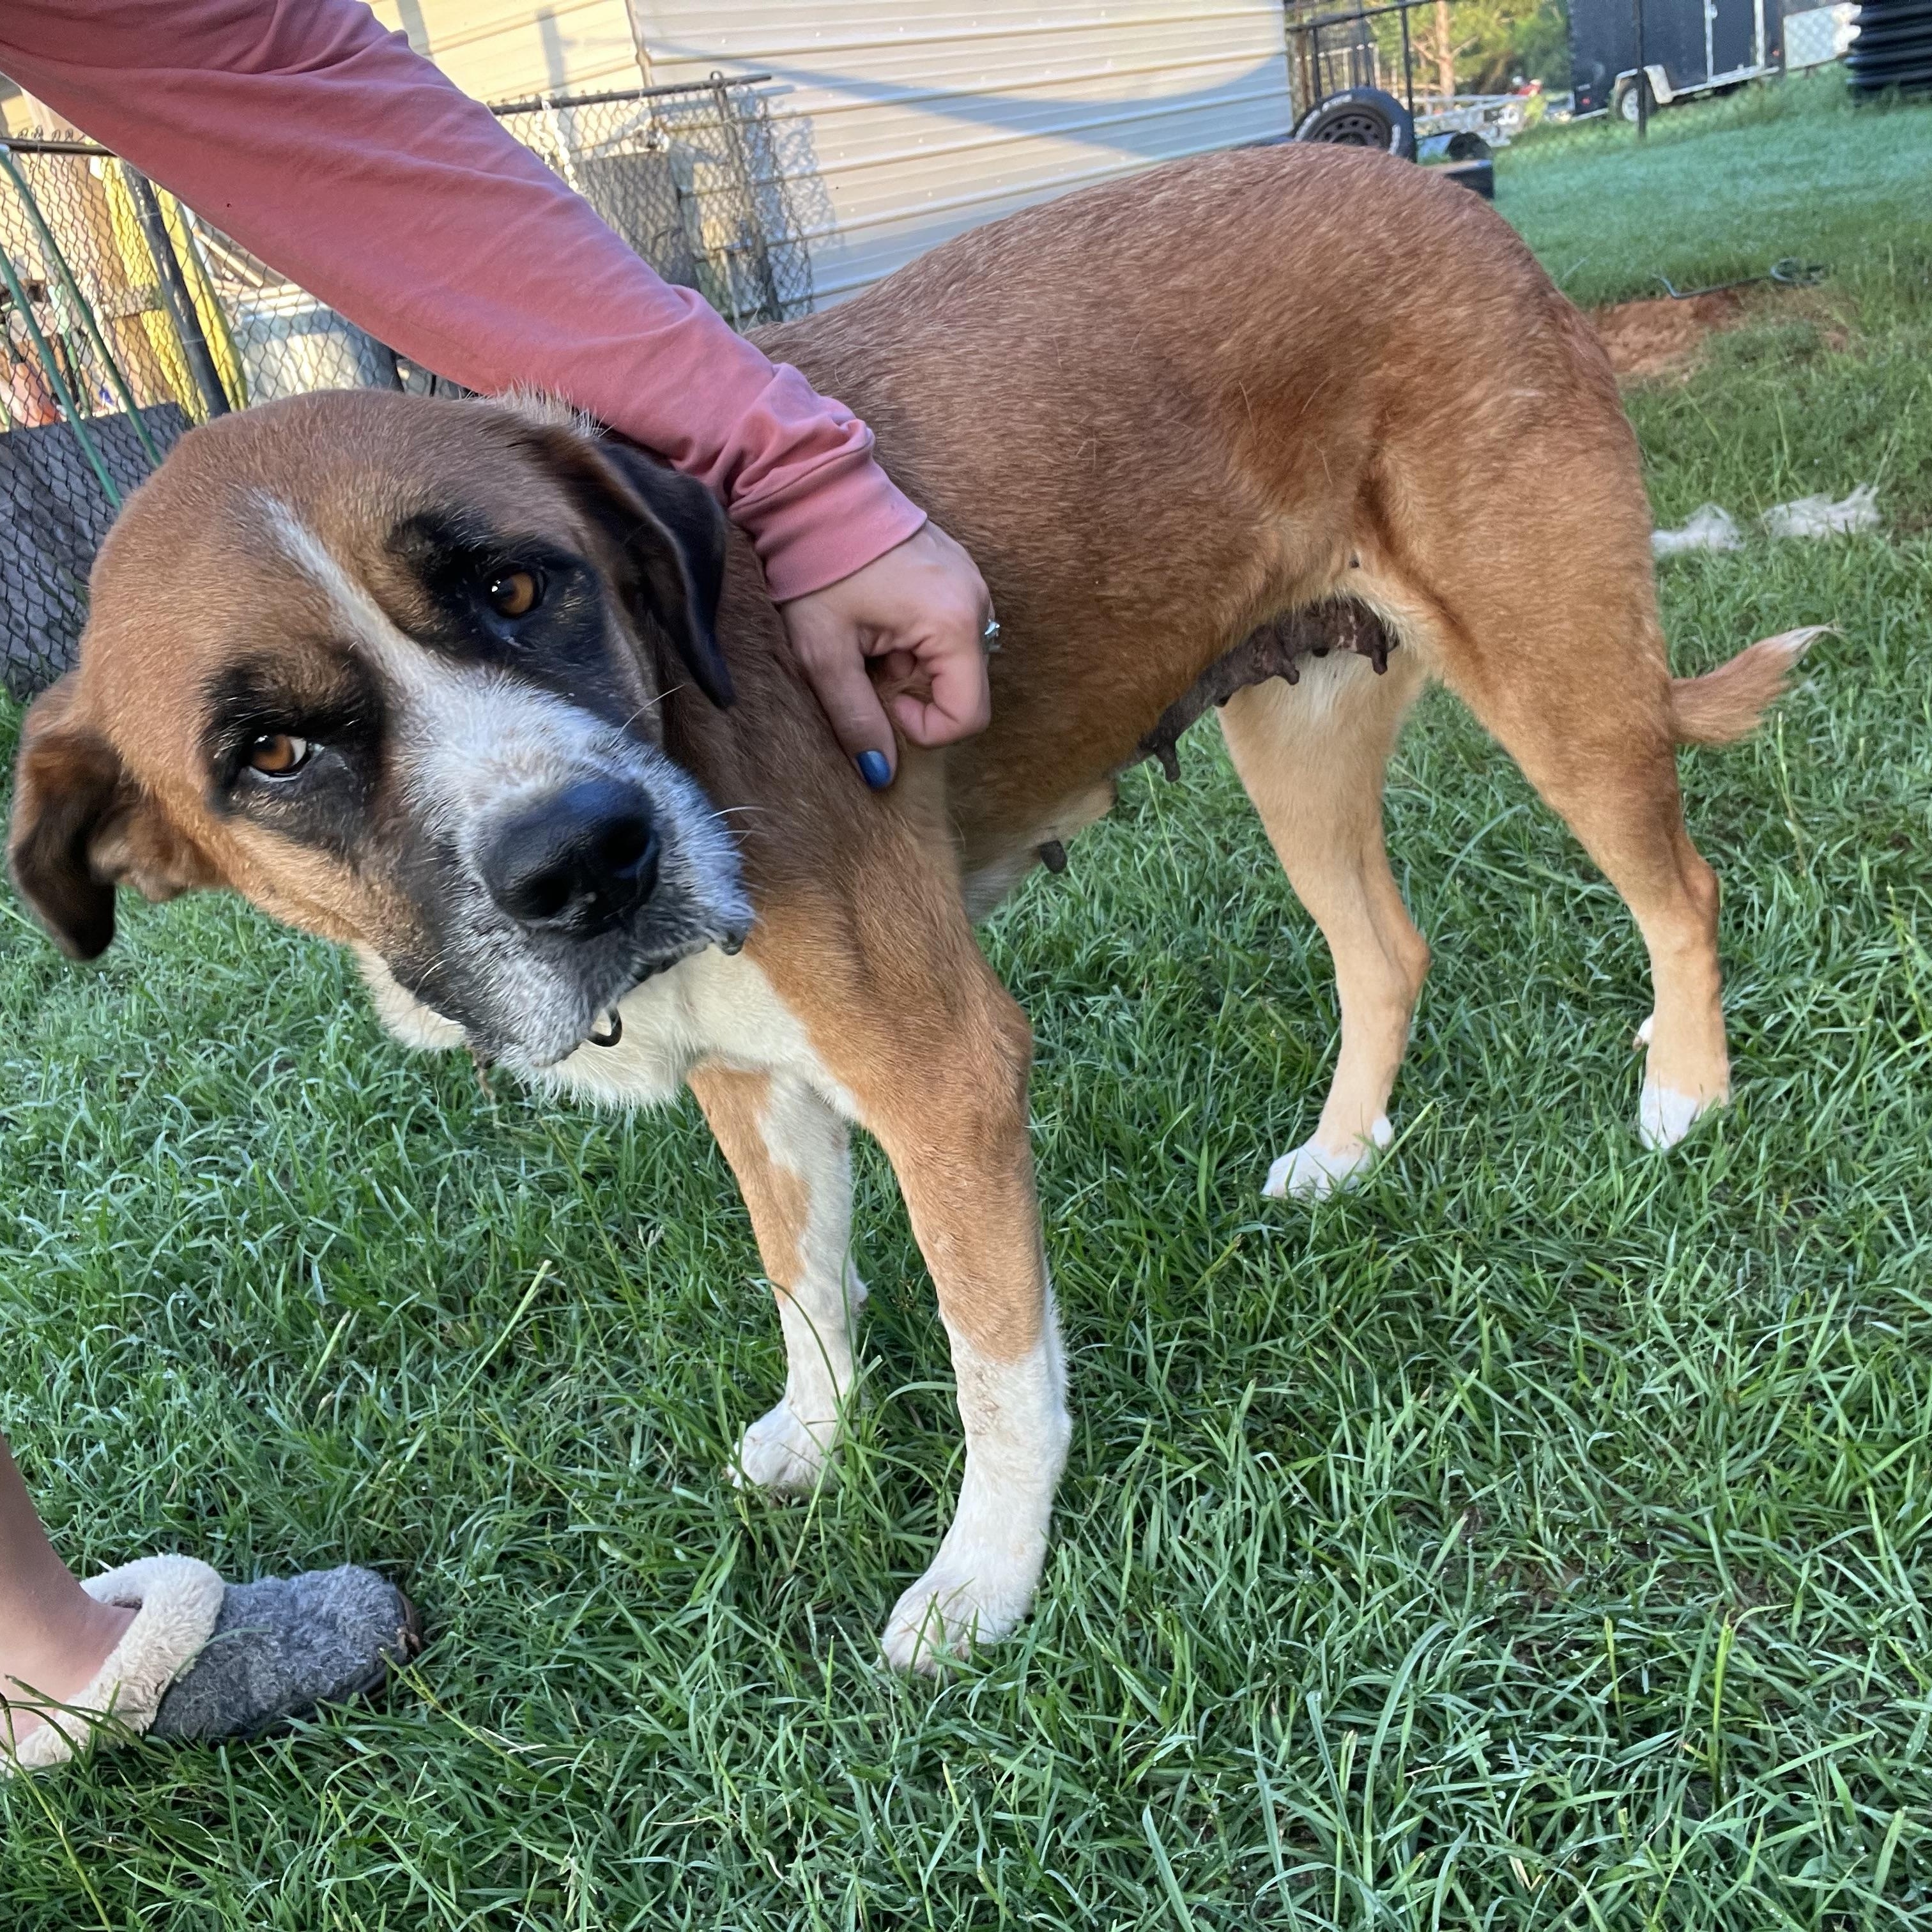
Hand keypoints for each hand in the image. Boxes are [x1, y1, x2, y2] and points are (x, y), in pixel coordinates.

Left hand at [777, 522, 992, 787]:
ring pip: (955, 661)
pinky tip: (881, 615)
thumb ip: (856, 717)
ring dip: (913, 666)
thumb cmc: (815, 569)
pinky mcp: (959, 573)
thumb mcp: (825, 653)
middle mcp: (978, 602)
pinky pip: (951, 630)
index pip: (969, 716)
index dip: (925, 729)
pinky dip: (917, 640)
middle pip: (964, 688)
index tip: (884, 700)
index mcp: (953, 623)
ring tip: (871, 635)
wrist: (812, 492)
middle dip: (915, 691)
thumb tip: (880, 774)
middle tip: (867, 662)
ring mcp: (973, 583)